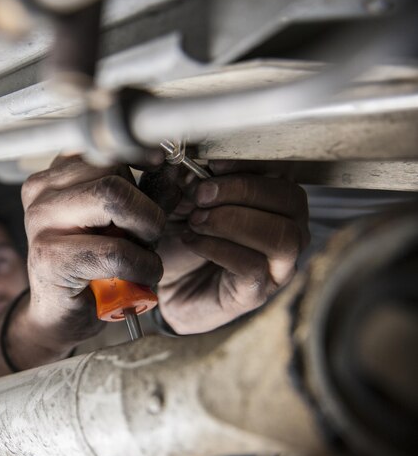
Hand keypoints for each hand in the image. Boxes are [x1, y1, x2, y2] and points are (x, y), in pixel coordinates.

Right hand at [17, 156, 165, 355]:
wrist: (58, 317)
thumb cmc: (92, 268)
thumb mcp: (121, 224)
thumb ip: (145, 195)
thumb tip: (175, 171)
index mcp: (55, 176)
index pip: (104, 146)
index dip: (139, 154)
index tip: (158, 166)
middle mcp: (40, 191)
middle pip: (113, 171)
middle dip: (146, 207)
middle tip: (149, 237)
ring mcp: (39, 222)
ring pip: (113, 197)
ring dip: (145, 232)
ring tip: (144, 255)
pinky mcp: (48, 257)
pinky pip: (115, 250)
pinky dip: (140, 265)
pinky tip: (140, 276)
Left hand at [151, 161, 308, 333]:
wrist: (164, 285)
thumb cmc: (179, 238)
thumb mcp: (175, 199)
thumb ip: (182, 180)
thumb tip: (187, 167)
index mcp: (272, 198)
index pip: (283, 171)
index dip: (251, 163)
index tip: (214, 164)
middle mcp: (287, 229)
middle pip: (291, 199)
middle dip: (242, 190)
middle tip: (200, 196)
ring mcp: (278, 264)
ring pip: (281, 235)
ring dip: (233, 221)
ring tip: (196, 221)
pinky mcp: (258, 291)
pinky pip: (253, 266)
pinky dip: (217, 248)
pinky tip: (192, 242)